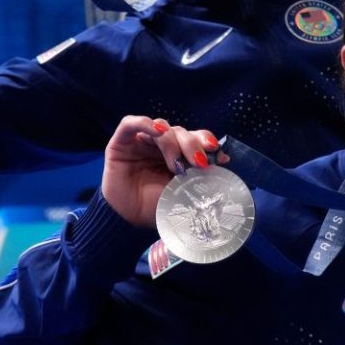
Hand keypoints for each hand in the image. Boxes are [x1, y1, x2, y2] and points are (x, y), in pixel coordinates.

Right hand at [102, 116, 226, 227]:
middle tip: (198, 163)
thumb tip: (223, 158)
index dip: (205, 140)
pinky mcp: (121, 143)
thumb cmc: (160, 207)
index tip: (216, 152)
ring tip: (176, 165)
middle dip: (192, 144)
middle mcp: (161, 146)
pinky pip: (130, 124)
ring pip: (161, 128)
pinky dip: (145, 123)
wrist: (131, 221)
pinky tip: (158, 131)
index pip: (194, 137)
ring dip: (172, 143)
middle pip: (180, 131)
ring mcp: (141, 143)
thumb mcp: (187, 190)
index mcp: (179, 153)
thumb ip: (201, 173)